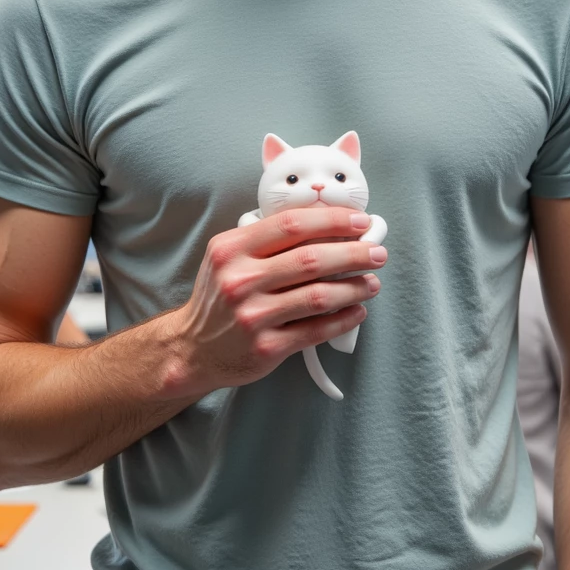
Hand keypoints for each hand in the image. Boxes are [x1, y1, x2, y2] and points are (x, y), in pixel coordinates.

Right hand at [163, 207, 386, 393]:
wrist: (192, 348)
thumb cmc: (221, 296)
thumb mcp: (228, 256)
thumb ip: (266, 239)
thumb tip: (328, 225)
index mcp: (232, 249)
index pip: (291, 224)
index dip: (332, 220)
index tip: (360, 222)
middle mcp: (240, 280)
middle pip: (311, 259)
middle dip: (354, 253)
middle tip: (377, 252)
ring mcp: (252, 316)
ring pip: (319, 296)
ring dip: (354, 287)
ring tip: (372, 282)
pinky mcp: (265, 348)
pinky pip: (316, 330)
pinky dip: (343, 320)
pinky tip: (357, 311)